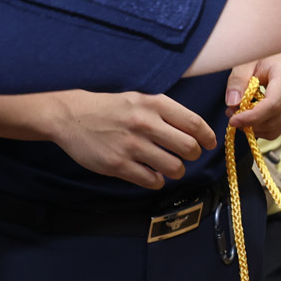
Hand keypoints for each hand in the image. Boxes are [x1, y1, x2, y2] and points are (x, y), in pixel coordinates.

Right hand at [39, 91, 215, 190]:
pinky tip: (153, 175)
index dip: (207, 137)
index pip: (194, 123)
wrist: (71, 116)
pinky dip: (157, 181)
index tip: (209, 144)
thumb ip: (166, 112)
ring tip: (171, 168)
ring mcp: (131, 146)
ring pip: (174, 168)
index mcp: (154, 104)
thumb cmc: (111, 108)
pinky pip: (151, 181)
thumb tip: (195, 131)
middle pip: (188, 147)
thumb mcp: (140, 99)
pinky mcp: (118, 165)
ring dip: (177, 171)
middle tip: (188, 156)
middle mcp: (145, 124)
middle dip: (193, 155)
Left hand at [226, 51, 280, 134]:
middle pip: (274, 120)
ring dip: (254, 127)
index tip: (233, 120)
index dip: (251, 117)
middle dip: (249, 123)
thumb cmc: (265, 53)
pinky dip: (261, 128)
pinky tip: (252, 115)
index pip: (272, 105)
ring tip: (240, 112)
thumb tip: (232, 103)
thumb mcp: (247, 60)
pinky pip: (278, 129)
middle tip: (231, 112)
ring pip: (275, 129)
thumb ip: (238, 80)